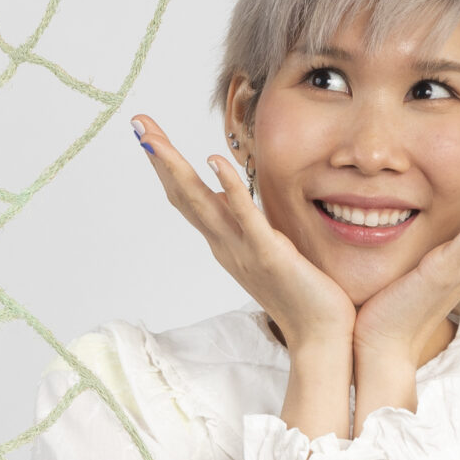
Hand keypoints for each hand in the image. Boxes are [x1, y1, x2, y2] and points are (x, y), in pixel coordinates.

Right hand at [130, 116, 354, 437]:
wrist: (320, 337)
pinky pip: (245, 217)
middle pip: (183, 195)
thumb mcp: (268, 250)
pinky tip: (214, 160)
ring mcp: (243, 250)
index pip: (189, 197)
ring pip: (201, 203)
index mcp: (226, 242)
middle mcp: (225, 245)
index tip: (149, 133)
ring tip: (155, 138)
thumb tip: (235, 198)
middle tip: (139, 122)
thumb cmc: (302, 294)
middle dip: (161, 157)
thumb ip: (250, 226)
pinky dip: (229, 188)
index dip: (168, 165)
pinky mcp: (269, 255)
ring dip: (177, 168)